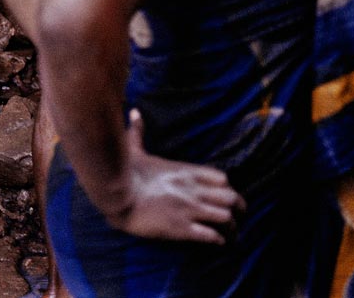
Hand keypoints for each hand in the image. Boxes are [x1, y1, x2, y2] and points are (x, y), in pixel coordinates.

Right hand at [109, 111, 244, 243]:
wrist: (115, 195)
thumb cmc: (124, 171)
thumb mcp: (133, 148)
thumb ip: (138, 132)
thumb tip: (134, 112)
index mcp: (185, 171)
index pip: (223, 179)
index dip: (227, 188)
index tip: (224, 194)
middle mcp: (193, 190)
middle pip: (232, 199)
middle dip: (238, 208)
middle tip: (237, 216)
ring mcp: (189, 209)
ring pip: (227, 218)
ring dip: (231, 227)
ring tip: (230, 233)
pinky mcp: (182, 228)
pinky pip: (211, 236)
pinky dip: (218, 240)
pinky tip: (217, 241)